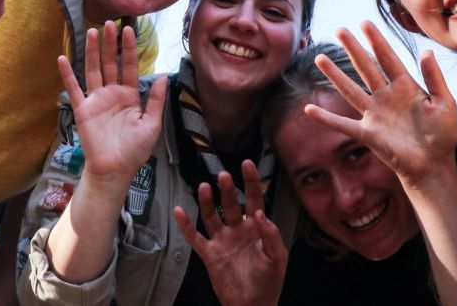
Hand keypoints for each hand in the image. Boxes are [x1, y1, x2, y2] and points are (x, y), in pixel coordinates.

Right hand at [58, 22, 167, 188]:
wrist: (115, 170)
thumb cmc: (134, 150)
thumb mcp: (151, 124)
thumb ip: (155, 100)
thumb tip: (164, 76)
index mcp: (130, 96)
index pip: (130, 67)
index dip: (129, 49)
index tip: (129, 29)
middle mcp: (112, 94)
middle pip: (111, 63)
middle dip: (111, 44)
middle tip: (111, 22)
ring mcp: (96, 100)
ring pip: (94, 70)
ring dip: (93, 51)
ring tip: (93, 31)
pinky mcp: (82, 109)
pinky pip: (74, 88)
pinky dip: (68, 74)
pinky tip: (63, 57)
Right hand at [173, 160, 286, 305]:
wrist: (252, 305)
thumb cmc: (269, 281)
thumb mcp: (277, 257)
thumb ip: (271, 235)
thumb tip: (260, 213)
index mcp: (257, 228)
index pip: (254, 199)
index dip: (251, 182)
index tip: (246, 164)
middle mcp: (238, 230)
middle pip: (231, 204)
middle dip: (228, 189)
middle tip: (224, 176)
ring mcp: (222, 240)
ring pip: (212, 216)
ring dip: (208, 201)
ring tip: (205, 187)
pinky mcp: (209, 254)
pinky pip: (194, 237)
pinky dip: (186, 225)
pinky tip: (179, 211)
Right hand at [305, 22, 456, 185]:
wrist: (434, 165)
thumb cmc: (442, 134)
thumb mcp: (445, 102)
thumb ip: (434, 78)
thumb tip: (426, 51)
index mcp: (406, 87)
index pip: (388, 58)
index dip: (376, 41)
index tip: (365, 23)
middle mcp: (386, 97)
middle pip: (366, 68)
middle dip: (353, 49)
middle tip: (340, 29)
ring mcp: (375, 114)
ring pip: (350, 90)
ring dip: (335, 75)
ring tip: (320, 58)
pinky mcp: (368, 134)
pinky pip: (343, 124)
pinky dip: (326, 118)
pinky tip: (309, 110)